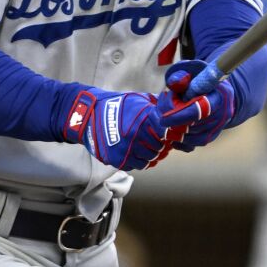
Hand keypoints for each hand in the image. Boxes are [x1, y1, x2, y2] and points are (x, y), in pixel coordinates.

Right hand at [59, 87, 203, 170]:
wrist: (89, 115)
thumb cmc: (117, 106)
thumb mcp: (138, 100)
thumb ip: (157, 106)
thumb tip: (177, 106)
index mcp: (143, 119)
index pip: (166, 133)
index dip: (168, 134)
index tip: (166, 132)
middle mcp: (136, 135)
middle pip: (160, 148)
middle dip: (159, 144)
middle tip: (156, 140)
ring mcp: (126, 149)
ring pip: (149, 159)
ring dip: (150, 153)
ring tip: (145, 146)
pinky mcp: (117, 160)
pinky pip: (136, 165)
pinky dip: (138, 160)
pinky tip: (135, 151)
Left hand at [156, 59, 237, 153]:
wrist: (212, 90)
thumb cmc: (198, 78)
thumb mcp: (190, 71)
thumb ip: (180, 75)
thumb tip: (174, 83)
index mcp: (219, 95)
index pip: (198, 111)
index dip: (178, 116)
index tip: (162, 119)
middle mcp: (222, 114)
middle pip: (192, 127)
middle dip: (172, 123)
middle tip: (160, 116)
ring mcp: (217, 128)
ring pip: (190, 138)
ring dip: (173, 132)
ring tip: (165, 119)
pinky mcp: (211, 137)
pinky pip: (191, 145)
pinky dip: (177, 141)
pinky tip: (171, 130)